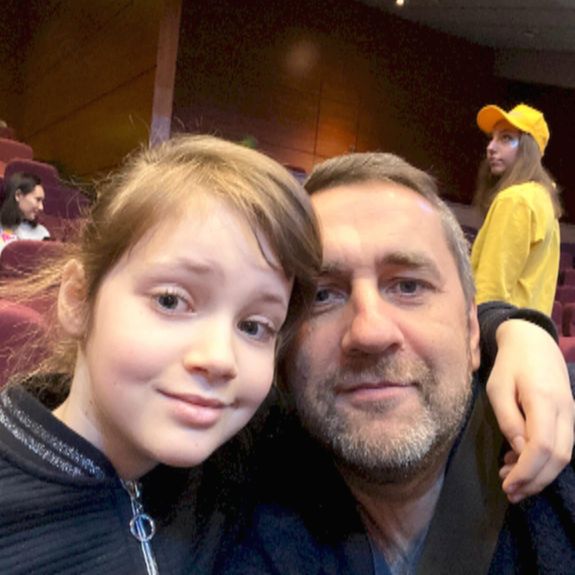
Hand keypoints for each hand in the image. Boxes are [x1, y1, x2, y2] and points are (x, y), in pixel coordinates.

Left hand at [486, 319, 573, 502]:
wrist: (534, 343)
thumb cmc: (510, 364)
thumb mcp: (497, 387)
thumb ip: (507, 418)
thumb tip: (518, 450)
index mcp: (543, 400)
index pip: (542, 446)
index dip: (527, 470)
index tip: (508, 484)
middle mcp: (564, 411)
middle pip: (558, 457)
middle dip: (534, 480)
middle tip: (509, 492)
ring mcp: (570, 414)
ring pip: (563, 455)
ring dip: (539, 474)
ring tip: (512, 483)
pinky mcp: (568, 417)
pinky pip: (561, 446)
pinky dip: (543, 461)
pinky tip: (518, 463)